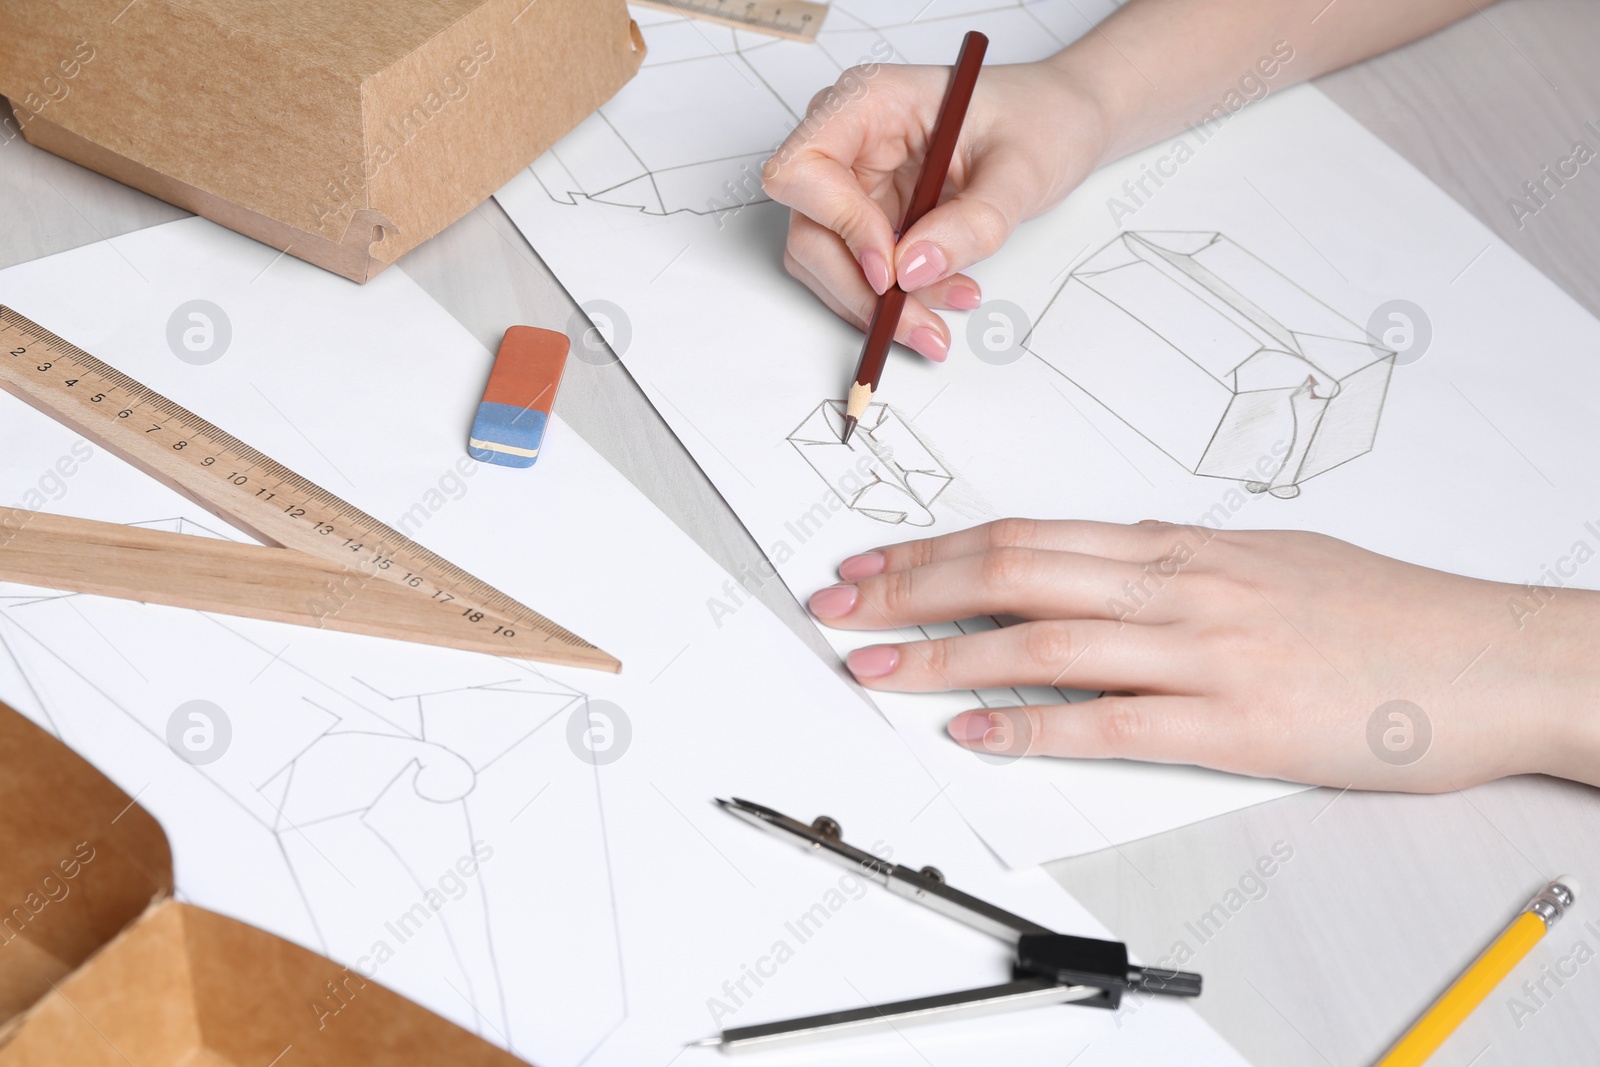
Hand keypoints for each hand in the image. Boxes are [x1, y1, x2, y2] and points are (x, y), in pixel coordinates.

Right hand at [762, 60, 1108, 360]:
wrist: (1062, 123)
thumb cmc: (1042, 119)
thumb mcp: (1021, 169)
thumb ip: (972, 222)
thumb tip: (913, 270)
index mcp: (870, 101)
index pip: (803, 168)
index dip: (836, 224)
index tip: (889, 268)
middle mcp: (849, 141)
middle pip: (809, 229)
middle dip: (861, 289)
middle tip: (921, 324)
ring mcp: (855, 182)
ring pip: (826, 263)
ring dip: (878, 305)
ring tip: (946, 312)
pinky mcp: (870, 218)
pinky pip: (858, 273)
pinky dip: (894, 301)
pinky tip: (945, 296)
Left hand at [806, 519, 1599, 790]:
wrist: (1492, 658)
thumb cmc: (1386, 611)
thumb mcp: (1270, 560)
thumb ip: (1181, 565)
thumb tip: (1108, 562)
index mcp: (1181, 545)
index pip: (1027, 535)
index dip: (934, 548)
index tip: (870, 561)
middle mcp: (1179, 585)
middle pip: (1013, 573)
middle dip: (910, 588)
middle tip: (836, 604)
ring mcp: (1204, 651)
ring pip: (1044, 641)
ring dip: (945, 656)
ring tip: (871, 666)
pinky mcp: (1233, 724)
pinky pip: (1111, 724)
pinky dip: (1033, 728)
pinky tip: (974, 733)